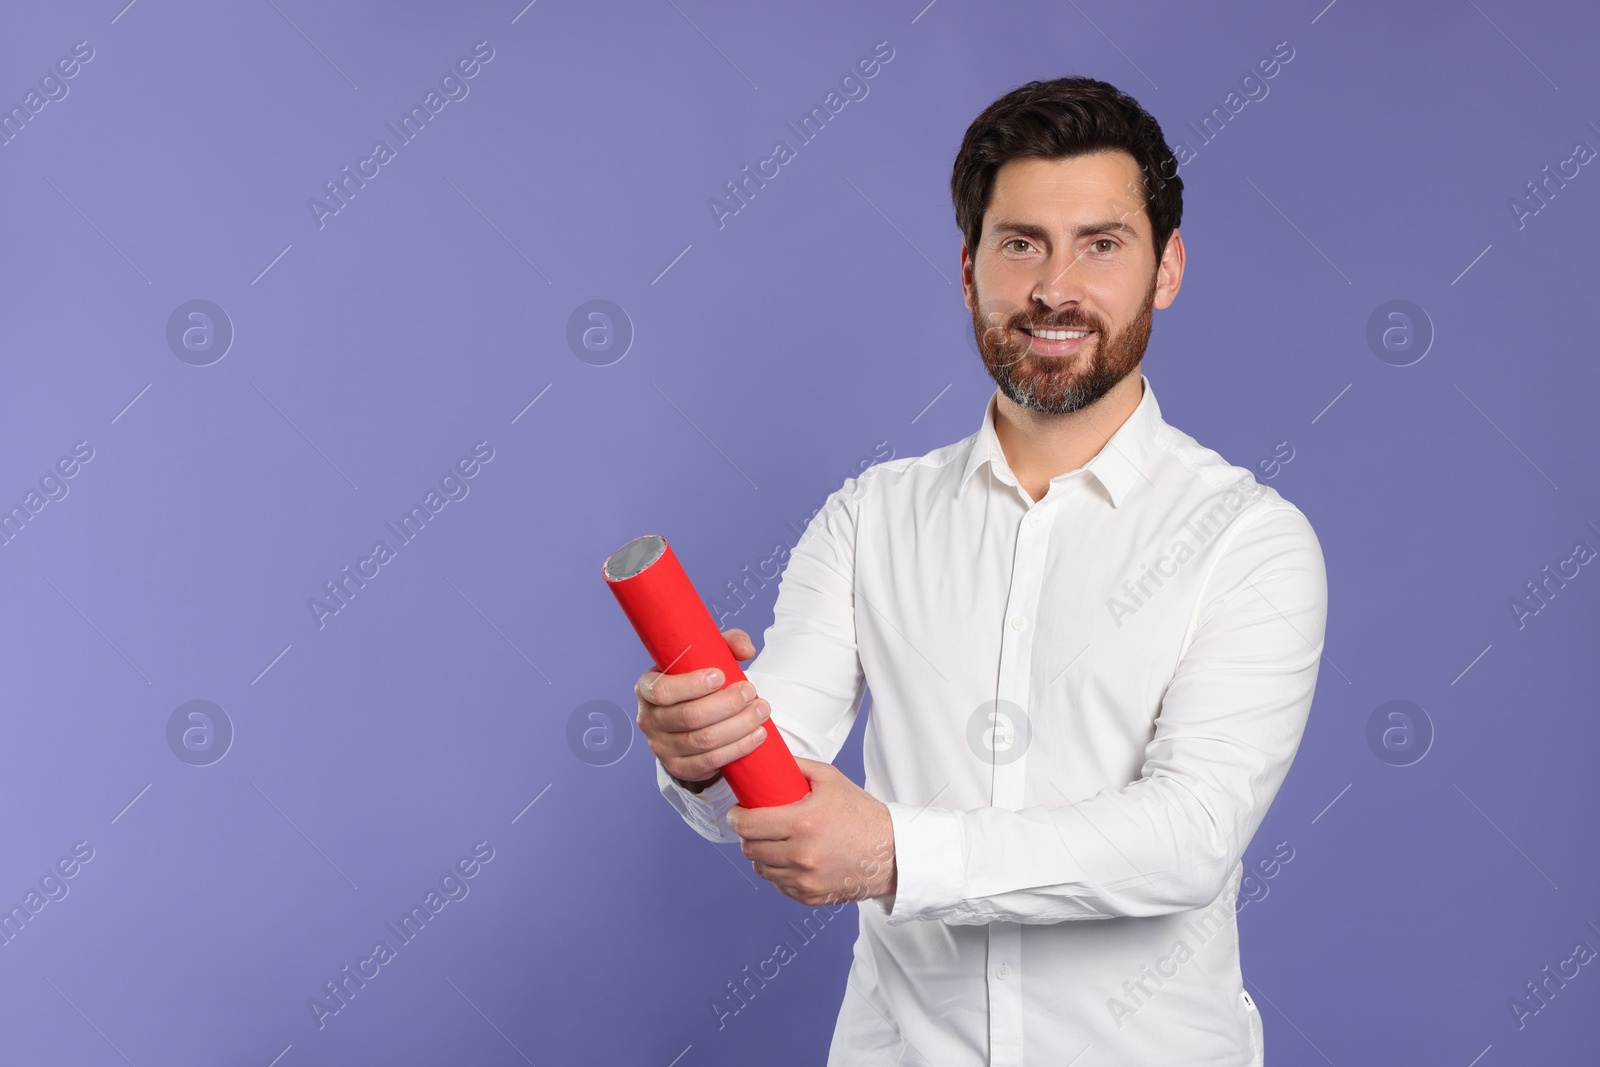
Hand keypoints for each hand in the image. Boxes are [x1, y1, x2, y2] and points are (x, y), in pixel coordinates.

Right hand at [634, 628, 769, 789]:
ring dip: (738, 727)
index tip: (721, 676)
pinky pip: (710, 762)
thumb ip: (726, 644)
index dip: (692, 685)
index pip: (662, 690)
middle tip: (751, 692)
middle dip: (727, 704)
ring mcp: (661, 747)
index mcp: (647, 688)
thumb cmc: (696, 682)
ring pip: (704, 741)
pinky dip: (737, 749)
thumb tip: (747, 650)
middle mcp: (649, 719)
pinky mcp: (679, 767)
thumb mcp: (704, 656)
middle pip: (689, 717)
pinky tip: (757, 736)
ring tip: (761, 712)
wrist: (688, 720)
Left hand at [727, 758, 896, 906]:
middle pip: (749, 848)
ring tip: (774, 842)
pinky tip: (790, 859)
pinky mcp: (809, 896)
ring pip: (760, 869)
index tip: (737, 813)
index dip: (736, 818)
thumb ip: (796, 768)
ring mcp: (805, 879)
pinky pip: (777, 885)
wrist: (890, 853)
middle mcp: (802, 854)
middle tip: (756, 825)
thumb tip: (767, 762)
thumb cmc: (861, 814)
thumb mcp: (830, 779)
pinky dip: (778, 872)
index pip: (748, 825)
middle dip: (747, 835)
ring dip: (761, 855)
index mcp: (804, 822)